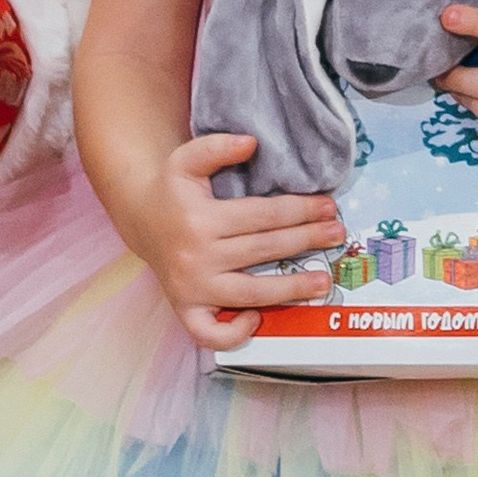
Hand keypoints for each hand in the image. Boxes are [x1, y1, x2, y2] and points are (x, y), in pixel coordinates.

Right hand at [128, 130, 345, 348]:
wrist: (140, 220)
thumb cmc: (172, 191)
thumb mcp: (186, 160)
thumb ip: (216, 147)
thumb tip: (252, 143)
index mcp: (200, 219)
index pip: (262, 216)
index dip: (300, 210)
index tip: (328, 206)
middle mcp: (197, 256)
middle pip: (264, 250)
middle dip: (306, 240)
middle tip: (337, 235)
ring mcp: (192, 288)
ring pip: (250, 292)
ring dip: (291, 288)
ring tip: (324, 281)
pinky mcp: (185, 309)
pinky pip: (210, 333)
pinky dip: (233, 333)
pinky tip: (258, 319)